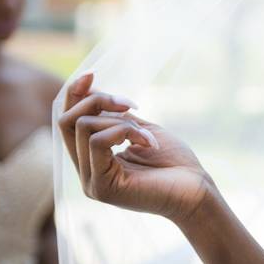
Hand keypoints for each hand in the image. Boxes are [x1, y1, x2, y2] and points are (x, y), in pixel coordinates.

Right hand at [56, 73, 214, 224]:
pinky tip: (150, 142)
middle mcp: (86, 171)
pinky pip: (98, 142)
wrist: (197, 191)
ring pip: (84, 127)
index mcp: (92, 159)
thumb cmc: (175, 163)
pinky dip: (125, 131)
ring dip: (122, 120)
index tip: (91, 73)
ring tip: (149, 135)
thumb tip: (90, 90)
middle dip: (98, 101)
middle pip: (67, 121)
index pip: (67, 122)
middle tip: (133, 105)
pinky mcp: (102, 187)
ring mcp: (91, 181)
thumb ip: (114, 115)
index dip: (74, 94)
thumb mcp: (141, 129)